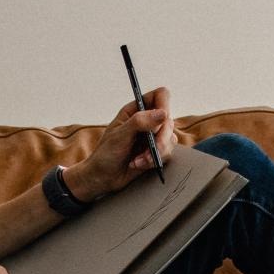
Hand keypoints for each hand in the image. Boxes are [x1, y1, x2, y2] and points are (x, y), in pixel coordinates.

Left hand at [66, 86, 177, 201]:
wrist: (103, 177)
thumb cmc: (105, 154)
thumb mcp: (119, 135)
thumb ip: (139, 122)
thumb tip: (162, 113)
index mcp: (135, 110)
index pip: (160, 96)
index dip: (164, 104)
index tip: (162, 119)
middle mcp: (147, 121)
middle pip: (169, 121)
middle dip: (161, 139)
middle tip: (151, 149)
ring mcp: (153, 136)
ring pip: (170, 139)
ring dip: (156, 153)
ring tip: (138, 161)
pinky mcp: (156, 151)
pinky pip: (167, 153)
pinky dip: (154, 161)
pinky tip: (138, 164)